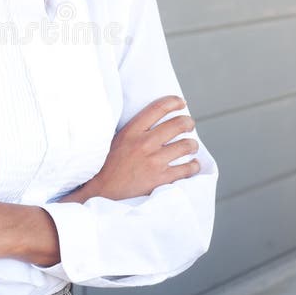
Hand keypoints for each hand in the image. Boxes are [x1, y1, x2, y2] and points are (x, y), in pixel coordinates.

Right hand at [60, 95, 198, 202]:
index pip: (158, 108)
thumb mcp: (115, 140)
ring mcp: (154, 161)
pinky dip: (193, 166)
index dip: (173, 102)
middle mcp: (144, 143)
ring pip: (186, 145)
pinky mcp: (160, 179)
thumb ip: (133, 130)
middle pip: (178, 124)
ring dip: (192, 144)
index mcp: (132, 131)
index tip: (180, 103)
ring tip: (191, 146)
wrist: (101, 192)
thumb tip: (152, 121)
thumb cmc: (107, 166)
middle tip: (189, 125)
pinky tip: (192, 165)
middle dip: (188, 122)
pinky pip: (187, 169)